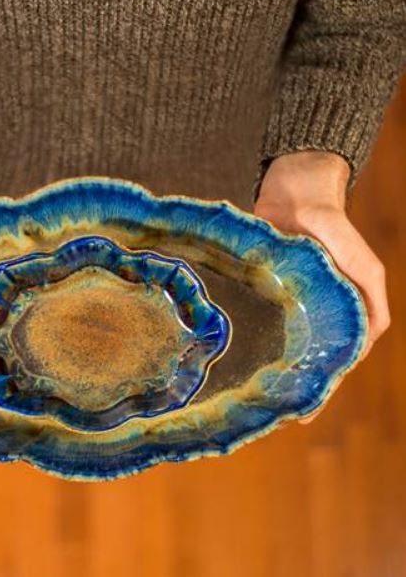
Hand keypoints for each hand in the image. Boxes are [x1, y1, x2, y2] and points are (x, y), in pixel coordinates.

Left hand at [254, 151, 389, 421]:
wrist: (295, 195)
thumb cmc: (334, 228)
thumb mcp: (361, 264)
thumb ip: (369, 298)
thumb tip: (370, 338)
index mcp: (342, 313)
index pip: (336, 359)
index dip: (323, 386)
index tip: (304, 414)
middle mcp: (314, 312)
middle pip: (305, 357)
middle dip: (294, 385)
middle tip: (274, 413)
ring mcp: (288, 303)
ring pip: (281, 343)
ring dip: (273, 367)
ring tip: (255, 396)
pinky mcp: (264, 290)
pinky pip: (258, 319)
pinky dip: (253, 338)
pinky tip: (237, 356)